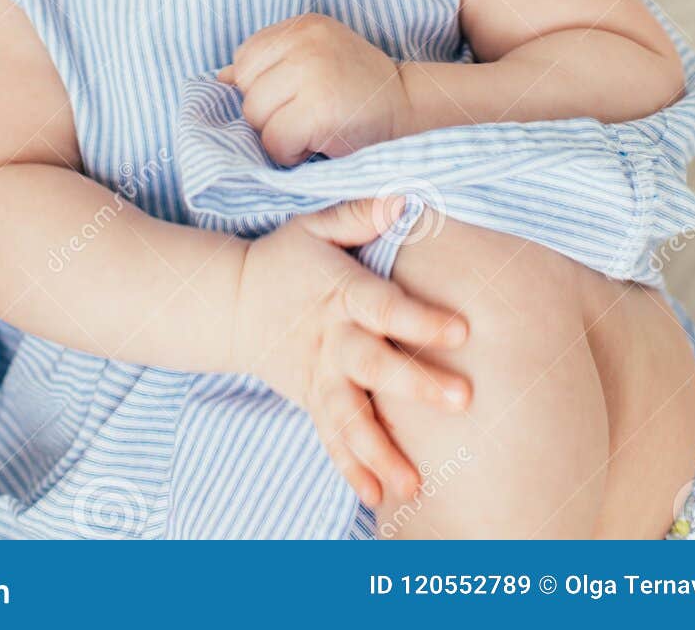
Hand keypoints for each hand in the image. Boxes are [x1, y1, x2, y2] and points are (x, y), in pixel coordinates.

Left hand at [216, 13, 410, 163]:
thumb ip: (269, 65)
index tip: (295, 98)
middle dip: (268, 113)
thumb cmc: (357, 93)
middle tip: (305, 117)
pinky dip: (289, 153)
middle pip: (246, 90)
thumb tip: (219, 80)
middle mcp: (305, 40)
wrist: (410, 113)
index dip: (263, 88)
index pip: (245, 59)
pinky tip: (316, 144)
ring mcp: (313, 71)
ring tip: (311, 129)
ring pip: (255, 116)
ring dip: (277, 135)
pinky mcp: (320, 108)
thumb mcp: (313, 62)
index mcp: (302, 25)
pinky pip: (274, 141)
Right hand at [231, 197, 470, 508]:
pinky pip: (331, 440)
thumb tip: (404, 199)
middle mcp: (331, 339)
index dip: (420, 319)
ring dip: (380, 450)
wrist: (232, 302)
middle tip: (462, 400)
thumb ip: (360, 215)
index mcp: (340, 293)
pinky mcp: (311, 401)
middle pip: (374, 365)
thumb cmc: (287, 258)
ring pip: (349, 417)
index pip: (384, 306)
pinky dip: (350, 468)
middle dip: (415, 385)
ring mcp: (319, 376)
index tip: (462, 331)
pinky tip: (376, 496)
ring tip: (412, 482)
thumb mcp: (316, 225)